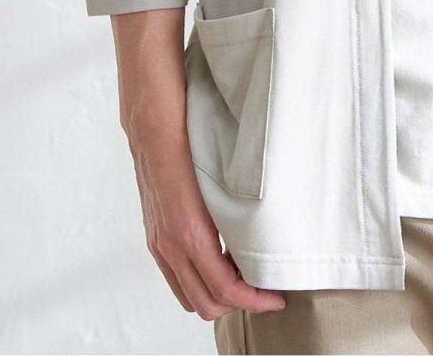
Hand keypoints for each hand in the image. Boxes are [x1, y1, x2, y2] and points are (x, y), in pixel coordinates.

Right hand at [129, 130, 287, 320]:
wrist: (154, 128)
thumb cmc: (192, 146)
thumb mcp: (221, 183)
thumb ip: (237, 218)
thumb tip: (263, 247)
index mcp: (190, 233)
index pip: (225, 290)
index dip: (255, 300)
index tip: (278, 298)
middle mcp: (171, 246)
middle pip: (206, 305)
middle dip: (240, 305)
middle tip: (266, 290)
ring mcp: (159, 244)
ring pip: (190, 297)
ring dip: (219, 296)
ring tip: (246, 276)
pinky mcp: (155, 238)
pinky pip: (177, 279)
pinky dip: (201, 282)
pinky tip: (222, 262)